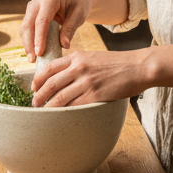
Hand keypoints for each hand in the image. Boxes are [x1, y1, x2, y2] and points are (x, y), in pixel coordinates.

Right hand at [21, 0, 93, 58]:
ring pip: (25, 27)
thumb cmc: (79, 4)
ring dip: (27, 44)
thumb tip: (64, 46)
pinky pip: (27, 28)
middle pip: (29, 24)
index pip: (41, 20)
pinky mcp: (31, 12)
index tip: (39, 53)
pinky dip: (29, 40)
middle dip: (29, 43)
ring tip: (32, 59)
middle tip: (33, 60)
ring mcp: (33, 5)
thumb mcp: (79, 16)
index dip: (39, 38)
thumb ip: (70, 30)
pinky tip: (33, 52)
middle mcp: (38, 0)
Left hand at [32, 49, 147, 106]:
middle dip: (39, 95)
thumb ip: (78, 63)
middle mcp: (79, 67)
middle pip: (51, 83)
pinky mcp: (95, 94)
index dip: (38, 79)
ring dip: (48, 106)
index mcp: (77, 56)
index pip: (50, 67)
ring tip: (43, 111)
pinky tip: (59, 116)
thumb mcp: (94, 56)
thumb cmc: (118, 63)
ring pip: (59, 97)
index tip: (34, 87)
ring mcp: (86, 81)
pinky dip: (64, 111)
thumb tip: (64, 76)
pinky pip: (74, 105)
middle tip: (34, 103)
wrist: (138, 67)